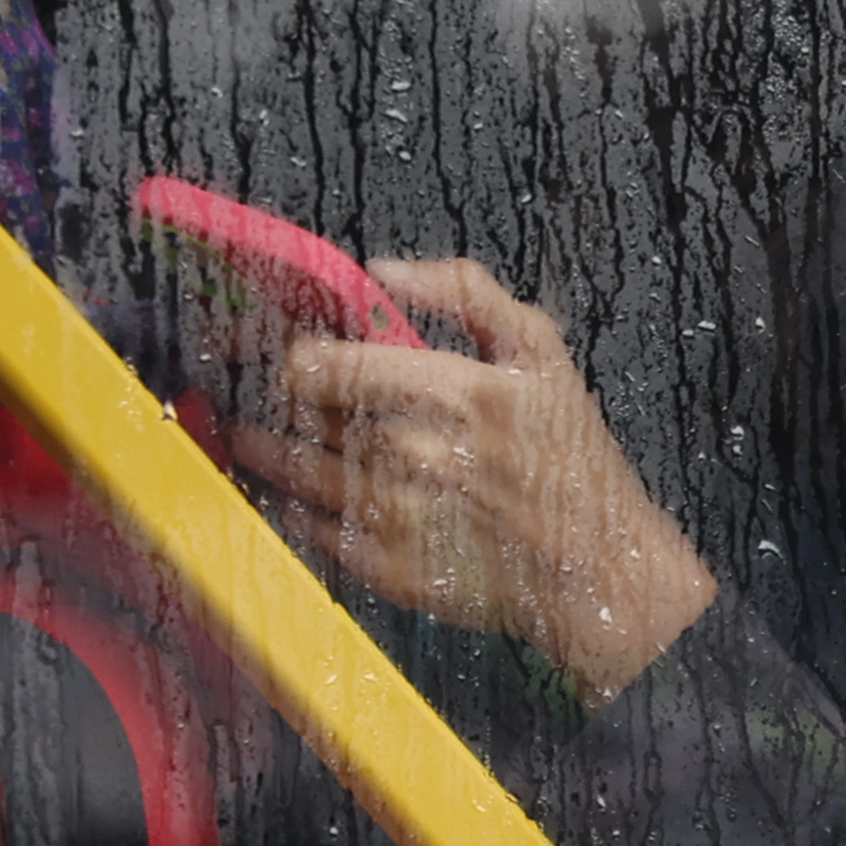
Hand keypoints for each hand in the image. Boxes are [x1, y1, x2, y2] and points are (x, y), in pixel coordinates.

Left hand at [227, 261, 721, 707]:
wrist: (604, 575)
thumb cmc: (576, 465)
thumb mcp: (544, 355)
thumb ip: (468, 293)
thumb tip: (386, 270)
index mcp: (456, 392)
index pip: (327, 363)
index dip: (283, 350)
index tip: (265, 343)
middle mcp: (421, 454)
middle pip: (304, 416)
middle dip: (267, 396)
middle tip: (241, 383)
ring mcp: (401, 516)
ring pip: (297, 471)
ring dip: (264, 449)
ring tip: (250, 435)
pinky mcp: (392, 569)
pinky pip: (314, 530)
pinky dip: (294, 508)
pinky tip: (292, 493)